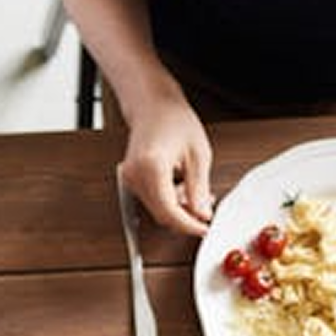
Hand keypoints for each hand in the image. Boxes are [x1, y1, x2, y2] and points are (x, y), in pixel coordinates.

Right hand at [119, 81, 214, 237]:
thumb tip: (201, 215)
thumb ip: (199, 189)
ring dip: (179, 207)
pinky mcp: (131, 180)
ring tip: (197, 191)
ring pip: (157, 209)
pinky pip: (152, 200)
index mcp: (151, 167)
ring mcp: (130, 178)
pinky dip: (170, 199)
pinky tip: (182, 187)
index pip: (169, 211)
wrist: (153, 106)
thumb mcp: (198, 154)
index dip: (188, 225)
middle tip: (206, 208)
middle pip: (161, 214)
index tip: (203, 228)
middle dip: (186, 216)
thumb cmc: (174, 120)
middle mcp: (134, 175)